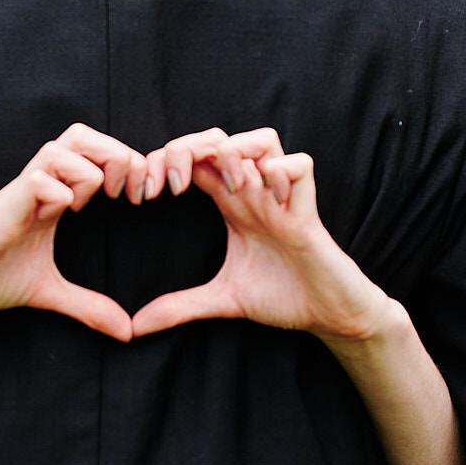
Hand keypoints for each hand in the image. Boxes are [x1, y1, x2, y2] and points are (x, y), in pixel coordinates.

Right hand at [0, 124, 144, 343]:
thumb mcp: (48, 291)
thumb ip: (87, 305)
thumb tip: (127, 332)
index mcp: (54, 193)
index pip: (96, 149)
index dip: (126, 164)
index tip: (139, 199)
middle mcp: (40, 183)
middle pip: (84, 134)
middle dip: (116, 156)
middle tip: (125, 195)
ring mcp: (21, 191)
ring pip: (65, 147)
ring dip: (90, 172)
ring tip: (92, 206)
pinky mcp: (5, 206)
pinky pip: (40, 180)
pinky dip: (60, 193)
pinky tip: (61, 215)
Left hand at [133, 128, 393, 342]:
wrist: (329, 317)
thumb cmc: (282, 297)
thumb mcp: (222, 300)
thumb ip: (180, 306)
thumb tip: (136, 327)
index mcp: (230, 203)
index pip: (192, 158)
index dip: (161, 162)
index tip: (144, 195)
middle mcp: (253, 191)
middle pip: (217, 138)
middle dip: (186, 150)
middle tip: (171, 187)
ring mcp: (281, 196)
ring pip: (261, 138)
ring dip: (236, 154)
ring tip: (226, 188)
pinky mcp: (308, 209)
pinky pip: (300, 164)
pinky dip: (281, 172)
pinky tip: (269, 200)